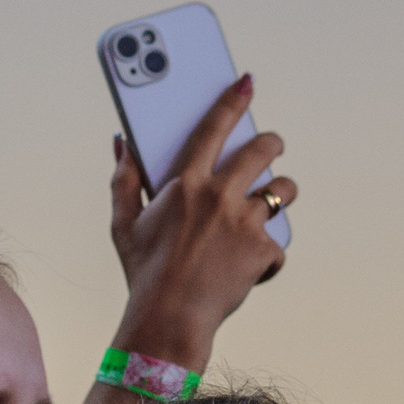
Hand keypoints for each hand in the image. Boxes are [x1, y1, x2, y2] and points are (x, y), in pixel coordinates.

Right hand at [107, 74, 293, 360]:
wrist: (170, 320)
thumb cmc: (144, 272)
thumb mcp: (124, 224)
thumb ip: (124, 178)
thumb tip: (120, 142)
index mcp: (185, 183)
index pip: (214, 127)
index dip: (233, 100)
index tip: (246, 83)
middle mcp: (219, 196)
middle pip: (262, 151)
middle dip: (272, 142)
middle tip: (272, 144)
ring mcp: (245, 222)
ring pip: (283, 191)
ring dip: (282, 193)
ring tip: (272, 203)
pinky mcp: (262, 250)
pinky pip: (278, 243)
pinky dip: (268, 254)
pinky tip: (252, 266)